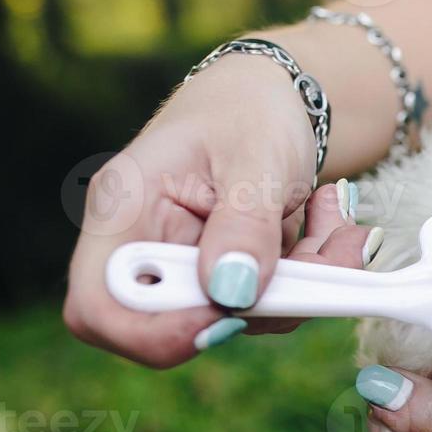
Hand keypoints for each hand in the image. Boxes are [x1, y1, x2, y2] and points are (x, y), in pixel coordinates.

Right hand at [64, 58, 375, 365]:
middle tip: (325, 250)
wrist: (275, 98)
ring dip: (309, 282)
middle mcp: (150, 250)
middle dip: (268, 302)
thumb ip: (245, 221)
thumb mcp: (254, 155)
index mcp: (124, 212)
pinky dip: (318, 273)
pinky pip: (276, 304)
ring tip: (333, 214)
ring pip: (247, 319)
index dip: (152, 333)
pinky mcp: (233, 279)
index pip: (98, 306)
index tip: (224, 318)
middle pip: (185, 324)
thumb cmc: (248, 110)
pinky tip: (329, 218)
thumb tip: (231, 291)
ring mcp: (192, 270)